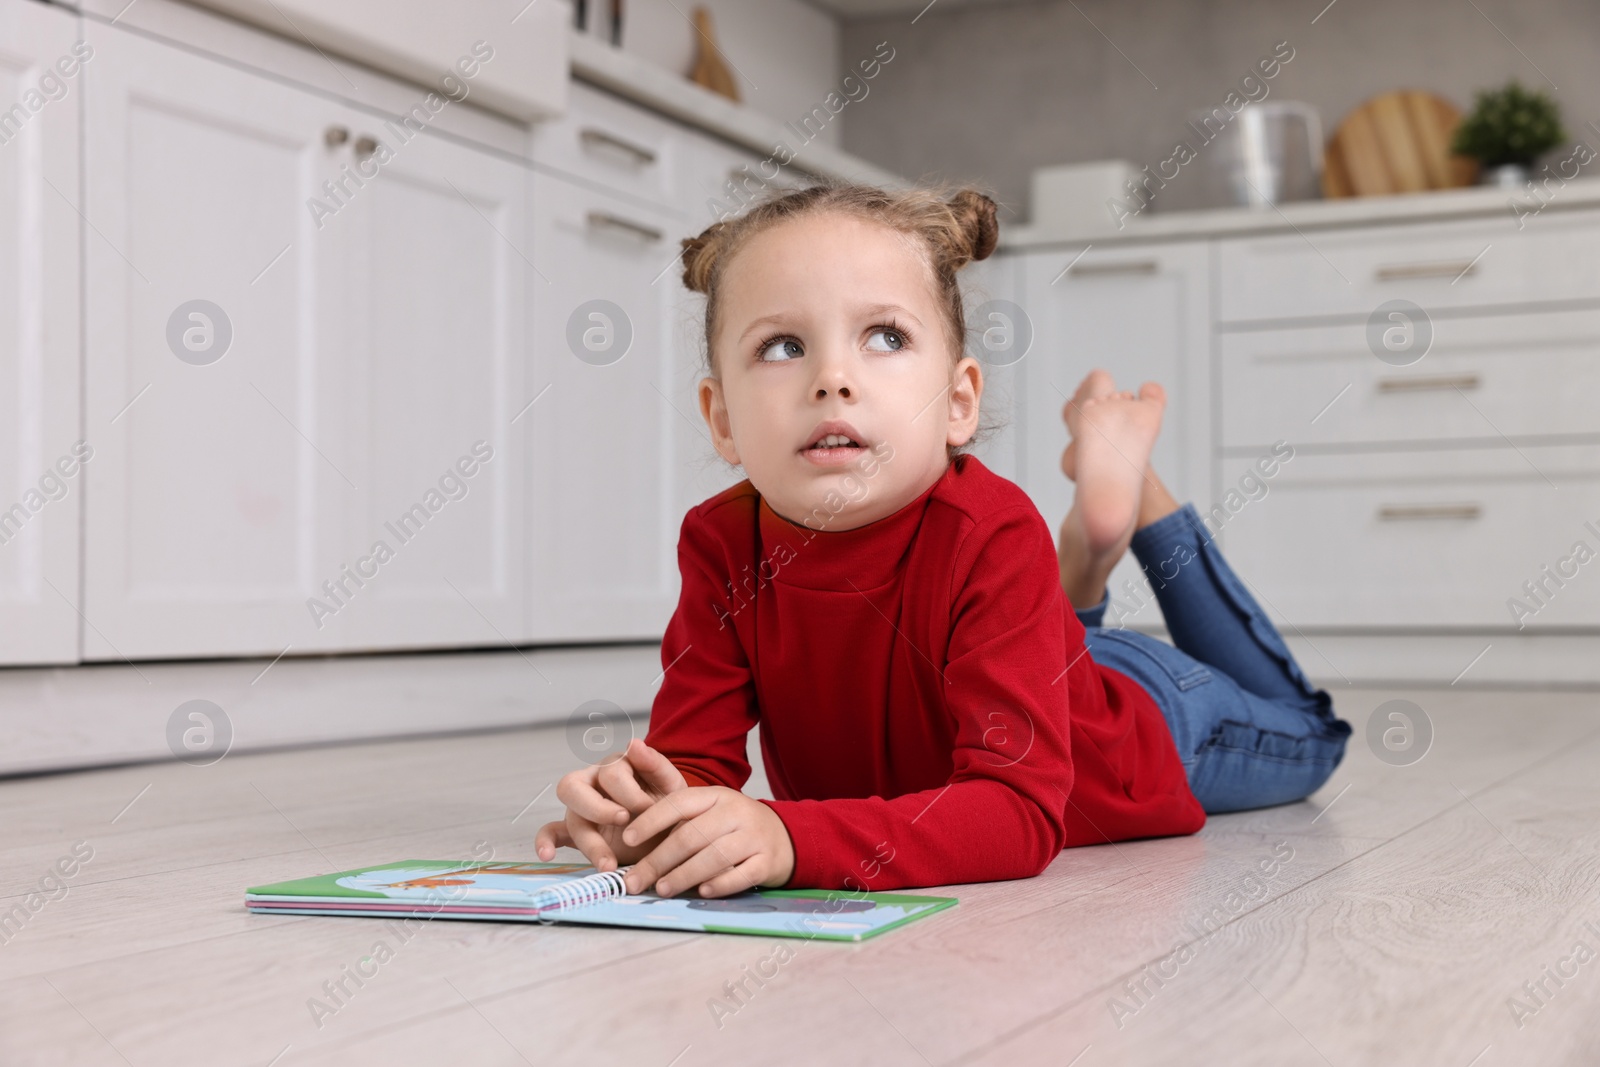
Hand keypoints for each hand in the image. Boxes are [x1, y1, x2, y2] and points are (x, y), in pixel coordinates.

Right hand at [534, 738, 688, 871]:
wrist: (669, 828)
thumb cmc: (667, 803)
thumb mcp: (670, 784)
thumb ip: (654, 763)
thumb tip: (633, 743)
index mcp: (615, 767)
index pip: (610, 773)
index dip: (630, 793)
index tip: (649, 809)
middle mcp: (592, 783)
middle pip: (573, 787)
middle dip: (598, 809)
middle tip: (623, 822)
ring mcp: (581, 807)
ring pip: (570, 817)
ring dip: (589, 843)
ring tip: (609, 865)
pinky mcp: (575, 830)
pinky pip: (551, 831)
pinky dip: (545, 842)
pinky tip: (546, 855)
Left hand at [620, 786, 795, 898]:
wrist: (785, 837)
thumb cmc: (734, 827)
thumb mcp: (711, 811)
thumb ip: (678, 819)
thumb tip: (631, 841)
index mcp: (716, 796)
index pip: (678, 803)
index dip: (650, 820)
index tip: (627, 838)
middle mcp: (736, 812)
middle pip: (691, 835)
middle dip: (658, 860)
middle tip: (635, 880)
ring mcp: (754, 837)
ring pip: (714, 856)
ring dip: (683, 875)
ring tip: (662, 889)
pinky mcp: (767, 862)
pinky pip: (741, 875)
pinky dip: (720, 885)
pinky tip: (702, 893)